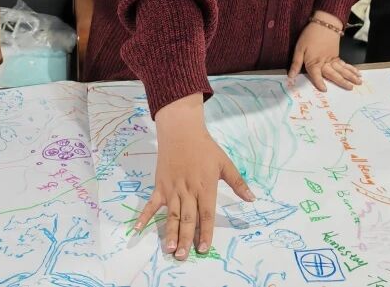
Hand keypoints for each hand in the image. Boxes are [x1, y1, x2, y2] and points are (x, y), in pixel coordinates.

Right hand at [134, 94, 254, 259]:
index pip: (206, 214)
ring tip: (169, 248)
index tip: (204, 248)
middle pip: (188, 219)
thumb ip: (238, 183)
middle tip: (183, 256)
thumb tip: (252, 199)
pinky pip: (151, 204)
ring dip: (170, 232)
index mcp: (205, 187)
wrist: (181, 131)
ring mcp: (172, 189)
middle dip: (186, 239)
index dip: (206, 232)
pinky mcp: (160, 186)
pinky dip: (144, 216)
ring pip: (172, 215)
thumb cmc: (205, 148)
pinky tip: (138, 229)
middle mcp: (188, 191)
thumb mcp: (225, 163)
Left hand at [288, 15, 362, 91]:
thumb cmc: (310, 35)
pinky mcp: (336, 55)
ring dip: (350, 76)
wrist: (324, 23)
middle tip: (351, 88)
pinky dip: (351, 68)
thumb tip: (291, 76)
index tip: (324, 90)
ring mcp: (332, 59)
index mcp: (314, 62)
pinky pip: (344, 64)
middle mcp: (324, 62)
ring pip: (342, 69)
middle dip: (342, 82)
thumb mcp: (299, 48)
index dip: (319, 82)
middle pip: (334, 74)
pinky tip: (357, 72)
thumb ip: (296, 63)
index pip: (316, 75)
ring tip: (359, 82)